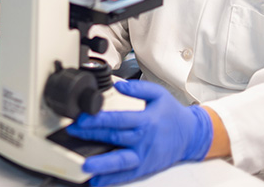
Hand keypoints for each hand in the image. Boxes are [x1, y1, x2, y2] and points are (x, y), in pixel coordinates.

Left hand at [65, 80, 212, 185]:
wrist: (190, 135)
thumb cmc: (172, 114)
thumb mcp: (159, 94)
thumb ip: (138, 89)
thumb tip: (119, 86)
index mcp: (146, 120)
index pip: (118, 120)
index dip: (99, 119)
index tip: (82, 118)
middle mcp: (143, 139)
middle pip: (114, 138)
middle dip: (91, 135)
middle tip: (73, 132)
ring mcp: (143, 156)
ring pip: (120, 161)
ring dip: (102, 163)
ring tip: (85, 165)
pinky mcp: (144, 167)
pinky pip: (126, 175)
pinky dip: (112, 179)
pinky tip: (97, 180)